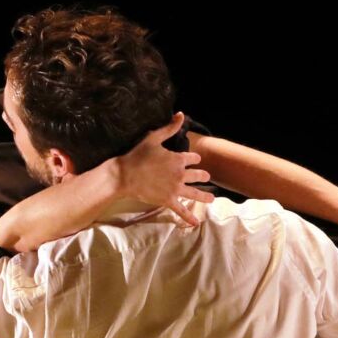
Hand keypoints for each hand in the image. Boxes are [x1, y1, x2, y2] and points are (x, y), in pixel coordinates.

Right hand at [113, 112, 215, 228]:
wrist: (125, 175)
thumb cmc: (137, 155)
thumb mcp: (153, 138)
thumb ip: (169, 128)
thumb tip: (181, 115)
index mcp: (178, 159)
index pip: (193, 158)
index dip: (194, 158)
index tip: (194, 159)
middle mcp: (180, 174)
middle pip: (197, 175)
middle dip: (203, 176)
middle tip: (206, 178)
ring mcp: (176, 188)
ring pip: (194, 193)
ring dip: (204, 196)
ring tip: (212, 199)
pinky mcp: (168, 200)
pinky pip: (181, 210)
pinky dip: (189, 217)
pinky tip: (196, 223)